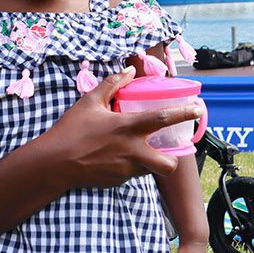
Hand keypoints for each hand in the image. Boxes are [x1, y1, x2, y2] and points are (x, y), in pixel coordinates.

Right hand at [42, 68, 193, 187]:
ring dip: (152, 163)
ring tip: (142, 152)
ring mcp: (125, 170)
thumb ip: (111, 84)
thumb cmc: (71, 130)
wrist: (54, 163)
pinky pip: (132, 174)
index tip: (199, 108)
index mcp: (127, 128)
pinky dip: (132, 167)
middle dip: (174, 160)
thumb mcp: (89, 102)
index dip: (184, 113)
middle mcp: (131, 151)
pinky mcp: (117, 181)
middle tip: (170, 150)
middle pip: (168, 164)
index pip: (163, 119)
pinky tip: (119, 159)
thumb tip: (128, 71)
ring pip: (151, 171)